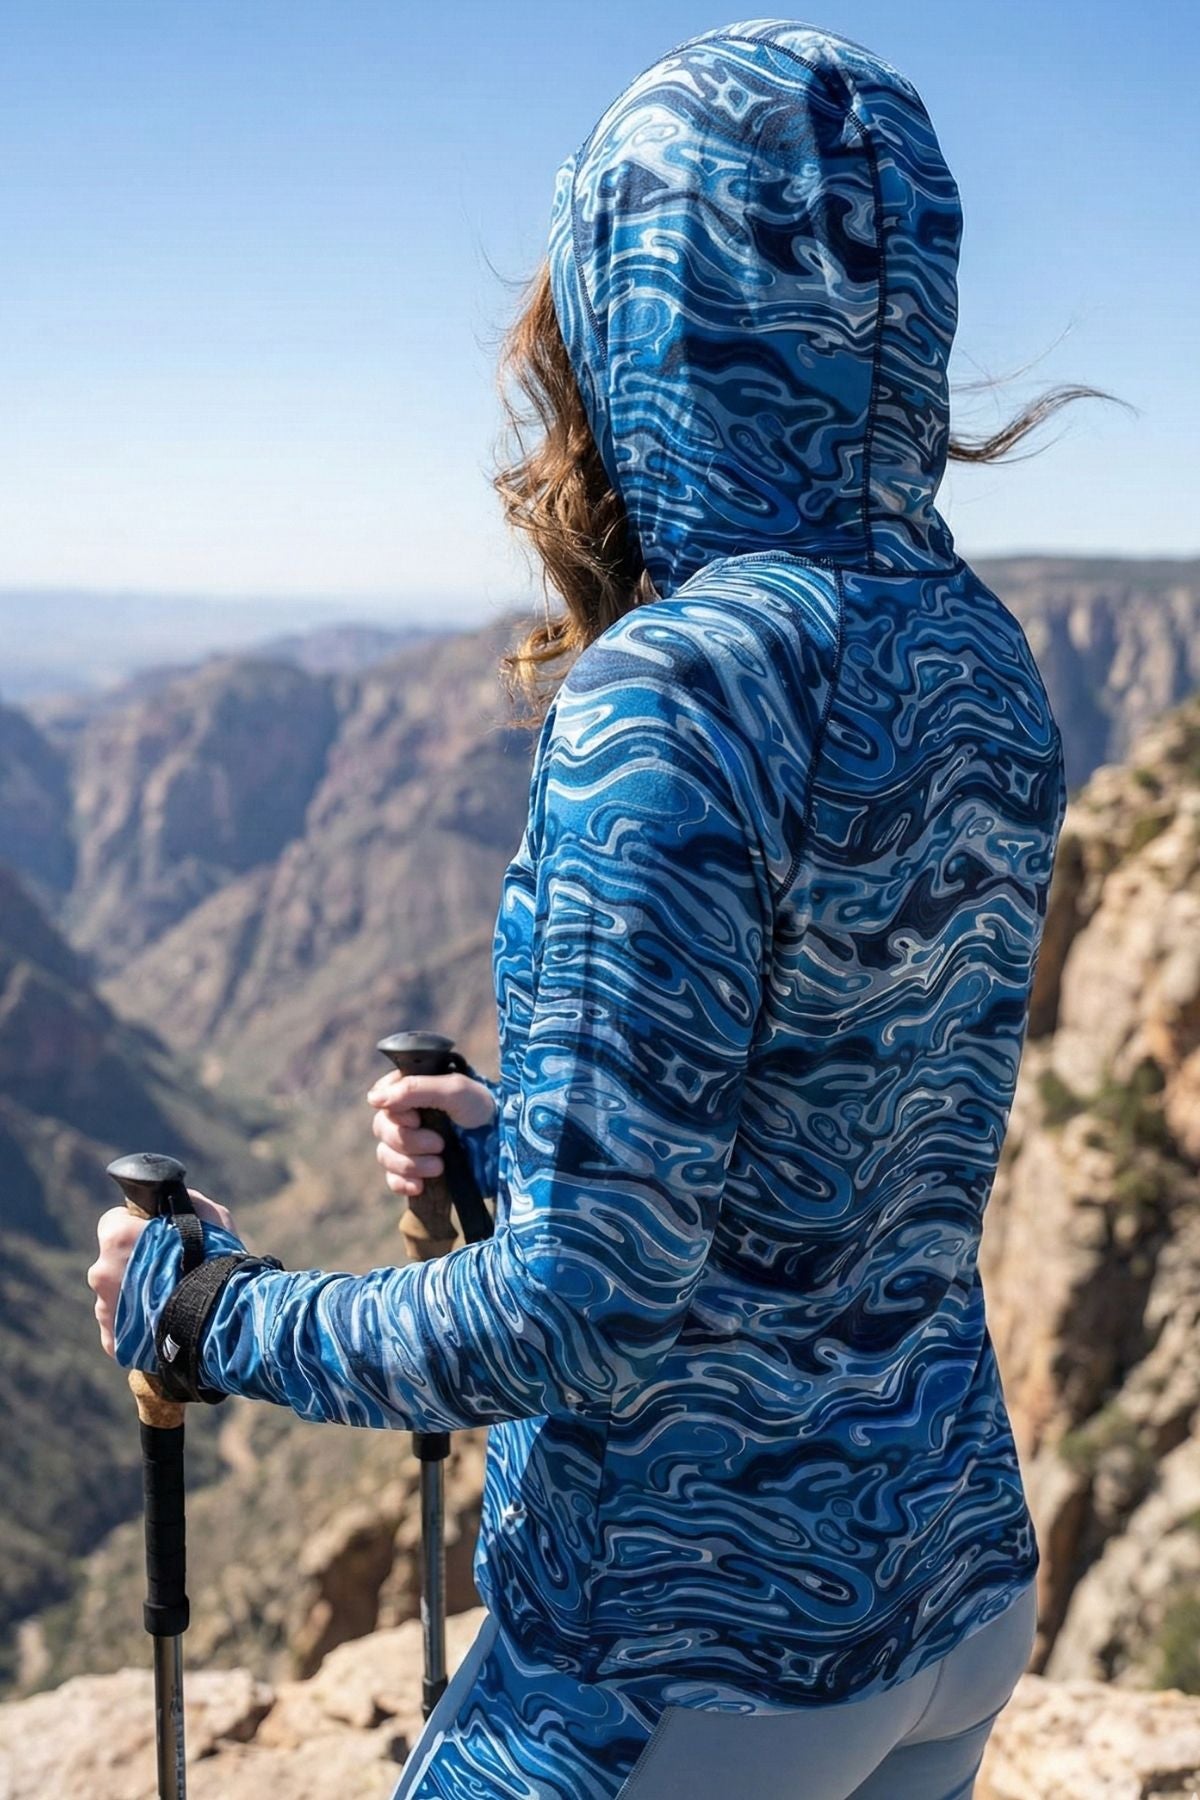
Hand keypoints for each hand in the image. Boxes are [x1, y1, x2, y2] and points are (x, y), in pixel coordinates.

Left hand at [87, 1188, 235, 1358]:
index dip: (136, 1226)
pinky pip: (121, 1327)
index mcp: (116, 1238)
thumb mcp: (208, 1216)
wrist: (224, 1319)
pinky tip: (164, 1321)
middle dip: (134, 1263)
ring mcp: (104, 1310)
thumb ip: (180, 1206)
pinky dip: (137, 1324)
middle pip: (113, 1262)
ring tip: (170, 1300)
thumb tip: (169, 1203)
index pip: (113, 1221)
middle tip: (168, 1270)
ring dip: (135, 1294)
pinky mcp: (112, 1341)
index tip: (155, 1235)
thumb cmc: (216, 1262)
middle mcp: (101, 1273)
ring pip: (116, 1295)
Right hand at [367, 1071, 496, 1197]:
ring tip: (439, 1166)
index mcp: (412, 1090)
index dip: (396, 1114)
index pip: (381, 1101)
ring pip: (386, 1156)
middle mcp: (407, 1116)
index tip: (417, 1118)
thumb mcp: (454, 1091)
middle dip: (409, 1142)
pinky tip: (420, 1186)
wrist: (506, 1144)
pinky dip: (403, 1183)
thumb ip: (414, 1089)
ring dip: (410, 1164)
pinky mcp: (417, 1169)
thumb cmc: (483, 1109)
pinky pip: (393, 1179)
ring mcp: (411, 1144)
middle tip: (439, 1144)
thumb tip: (374, 1099)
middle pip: (382, 1130)